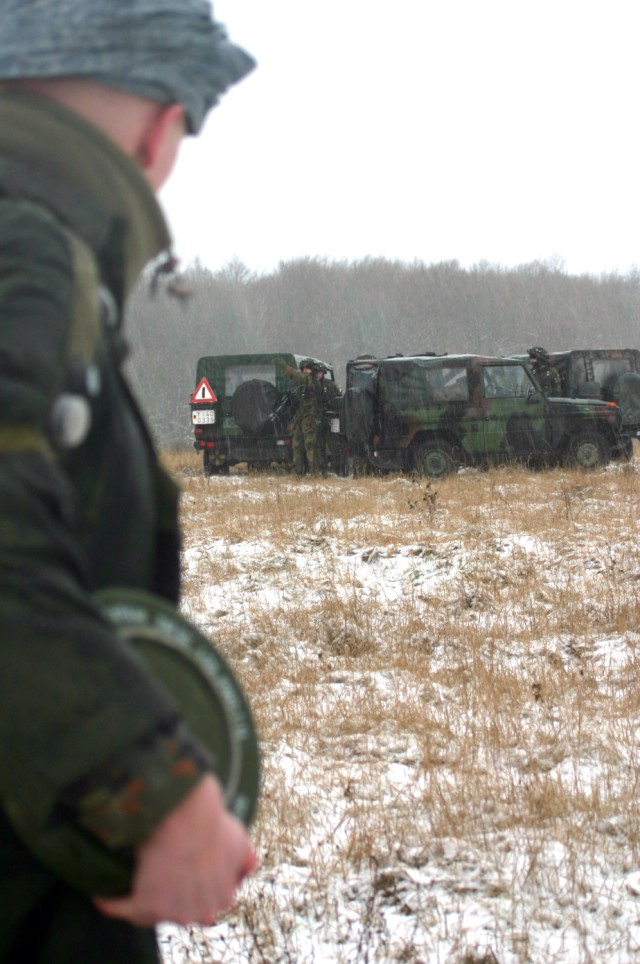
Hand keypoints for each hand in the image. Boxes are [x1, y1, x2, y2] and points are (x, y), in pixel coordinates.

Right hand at [93, 775, 257, 926]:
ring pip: (149, 912)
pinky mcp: (146, 906)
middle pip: (177, 909)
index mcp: (223, 898)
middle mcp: (199, 912)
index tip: (178, 872)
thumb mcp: (238, 837)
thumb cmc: (213, 820)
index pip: (203, 902)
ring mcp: (172, 912)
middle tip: (155, 873)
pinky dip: (110, 901)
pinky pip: (121, 908)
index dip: (190, 886)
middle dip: (167, 895)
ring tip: (128, 881)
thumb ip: (244, 856)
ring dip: (138, 899)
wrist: (188, 813)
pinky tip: (101, 894)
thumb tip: (251, 864)